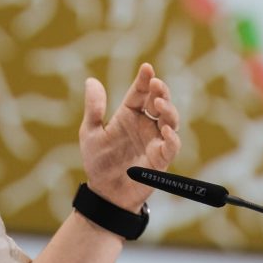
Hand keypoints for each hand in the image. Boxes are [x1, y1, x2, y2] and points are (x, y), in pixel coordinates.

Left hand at [79, 63, 181, 211]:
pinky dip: (172, 138)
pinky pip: (172, 146)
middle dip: (161, 91)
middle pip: (159, 101)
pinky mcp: (161, 159)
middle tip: (156, 85)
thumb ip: (94, 109)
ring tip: (159, 104)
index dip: (145, 80)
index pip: (140, 92)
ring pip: (170, 120)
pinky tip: (166, 131)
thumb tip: (91, 80)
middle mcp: (145, 124)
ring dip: (168, 110)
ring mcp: (155, 140)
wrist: (104, 193)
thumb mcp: (90, 133)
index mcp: (129, 115)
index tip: (147, 68)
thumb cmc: (98, 162)